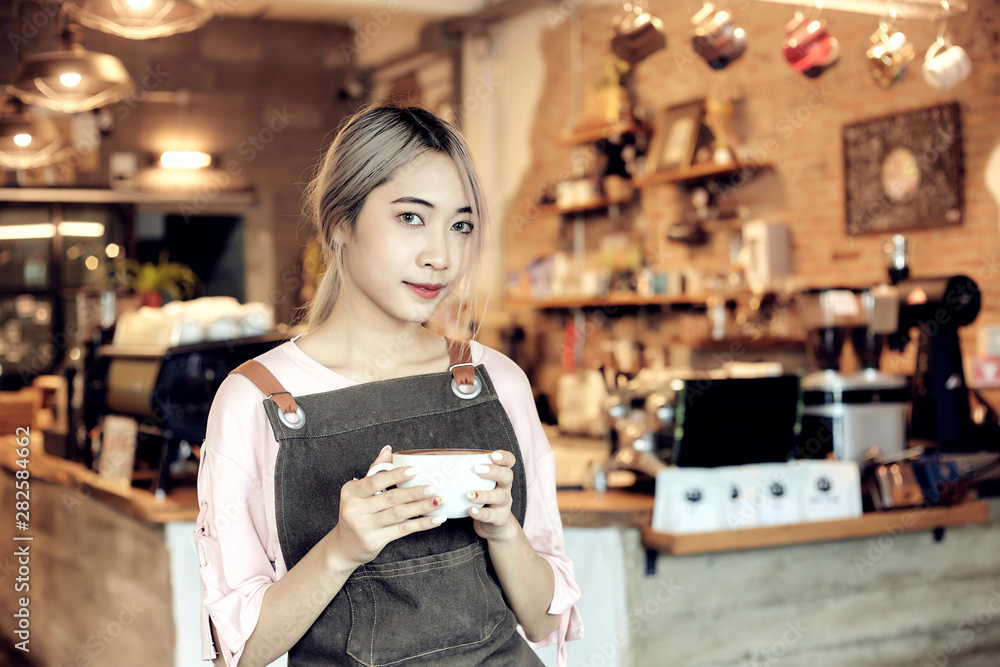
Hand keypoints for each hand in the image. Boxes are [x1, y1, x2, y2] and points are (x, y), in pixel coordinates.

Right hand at [330, 445, 446, 567]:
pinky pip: (403, 530)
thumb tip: (388, 450)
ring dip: (422, 507)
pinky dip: (422, 524)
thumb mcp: (358, 492)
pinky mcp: (374, 541)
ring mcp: (364, 527)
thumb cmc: (356, 514)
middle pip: (390, 498)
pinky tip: (436, 519)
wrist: (344, 547)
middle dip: (414, 492)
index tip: (416, 469)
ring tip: (439, 501)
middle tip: (433, 487)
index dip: (396, 475)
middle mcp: (355, 509)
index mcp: (351, 492)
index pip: (376, 481)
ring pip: (399, 514)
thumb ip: (374, 471)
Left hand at [468, 450, 518, 542]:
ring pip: (500, 497)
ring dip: (485, 494)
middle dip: (494, 471)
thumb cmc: (482, 500)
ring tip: (470, 495)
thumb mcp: (480, 485)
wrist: (494, 526)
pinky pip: (492, 515)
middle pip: (507, 476)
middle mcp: (505, 488)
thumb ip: (468, 473)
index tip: (493, 455)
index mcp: (501, 476)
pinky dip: (481, 513)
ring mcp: (504, 504)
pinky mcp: (499, 519)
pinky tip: (471, 511)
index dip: (504, 457)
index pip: (509, 462)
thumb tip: (443, 459)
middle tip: (478, 469)